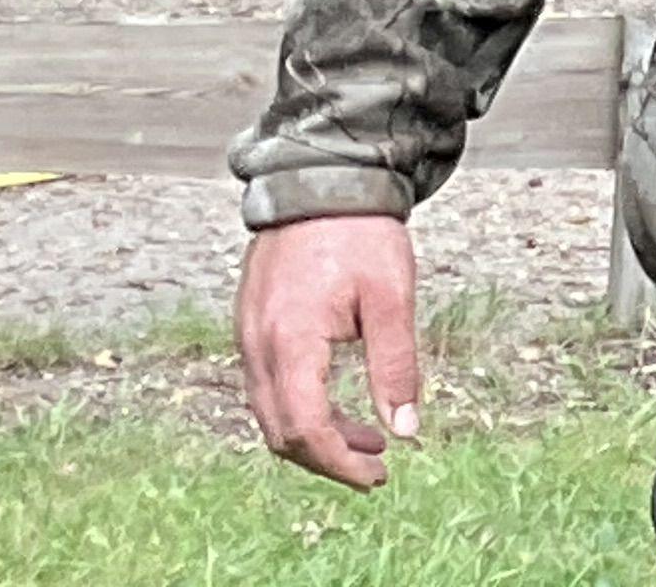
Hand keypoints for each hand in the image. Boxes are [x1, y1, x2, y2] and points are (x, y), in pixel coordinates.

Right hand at [238, 213, 423, 490]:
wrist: (321, 179)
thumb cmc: (360, 233)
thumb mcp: (391, 297)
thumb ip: (396, 364)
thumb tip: (407, 428)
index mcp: (290, 341)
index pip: (305, 427)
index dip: (340, 461)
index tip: (378, 475)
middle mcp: (257, 346)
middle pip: (281, 431)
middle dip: (328, 458)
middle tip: (377, 466)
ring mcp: (248, 337)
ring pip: (271, 413)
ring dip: (315, 435)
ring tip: (369, 438)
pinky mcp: (251, 327)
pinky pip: (268, 387)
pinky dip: (300, 407)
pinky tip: (340, 405)